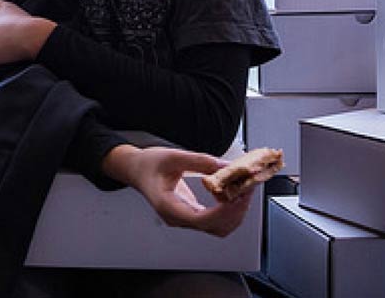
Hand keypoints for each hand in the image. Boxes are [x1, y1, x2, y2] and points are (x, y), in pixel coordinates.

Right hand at [101, 145, 253, 237]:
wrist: (136, 170)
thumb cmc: (148, 165)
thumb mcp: (172, 156)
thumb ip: (199, 161)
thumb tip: (226, 166)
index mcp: (167, 206)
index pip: (201, 219)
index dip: (224, 211)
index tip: (238, 196)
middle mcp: (177, 218)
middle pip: (215, 227)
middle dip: (236, 210)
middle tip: (247, 187)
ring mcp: (185, 219)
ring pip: (219, 227)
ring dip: (236, 211)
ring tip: (243, 189)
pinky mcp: (193, 216)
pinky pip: (217, 221)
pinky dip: (230, 210)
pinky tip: (234, 193)